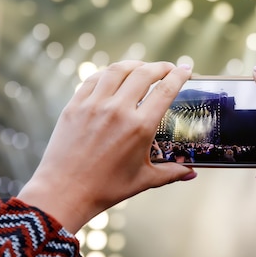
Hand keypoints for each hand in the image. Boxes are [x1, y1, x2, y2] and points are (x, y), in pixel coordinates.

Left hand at [17, 61, 195, 232]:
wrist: (64, 192)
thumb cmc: (106, 189)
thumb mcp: (144, 180)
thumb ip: (171, 173)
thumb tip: (192, 174)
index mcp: (139, 127)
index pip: (165, 90)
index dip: (179, 75)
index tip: (186, 68)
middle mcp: (117, 110)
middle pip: (144, 73)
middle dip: (161, 67)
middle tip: (168, 68)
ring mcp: (94, 105)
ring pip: (118, 70)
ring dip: (135, 64)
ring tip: (143, 68)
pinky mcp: (75, 105)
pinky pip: (94, 79)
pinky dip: (108, 73)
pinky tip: (115, 76)